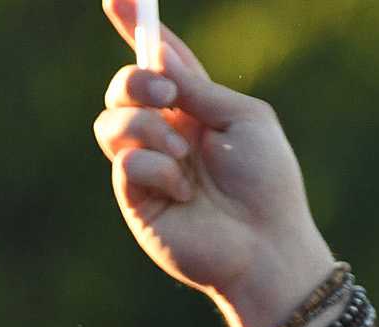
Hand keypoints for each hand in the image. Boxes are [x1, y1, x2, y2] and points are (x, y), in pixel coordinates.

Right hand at [90, 2, 337, 326]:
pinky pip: (125, 164)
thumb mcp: (243, 117)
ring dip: (147, 128)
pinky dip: (157, 169)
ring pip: (111, 124)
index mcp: (194, 111)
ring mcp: (147, 170)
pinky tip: (185, 193)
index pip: (157, 64)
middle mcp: (164, 136)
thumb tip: (161, 62)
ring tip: (184, 156)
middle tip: (167, 96)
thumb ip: (199, 90)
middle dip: (135, 81)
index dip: (137, 30)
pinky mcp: (136, 202)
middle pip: (122, 88)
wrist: (267, 244)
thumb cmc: (268, 184)